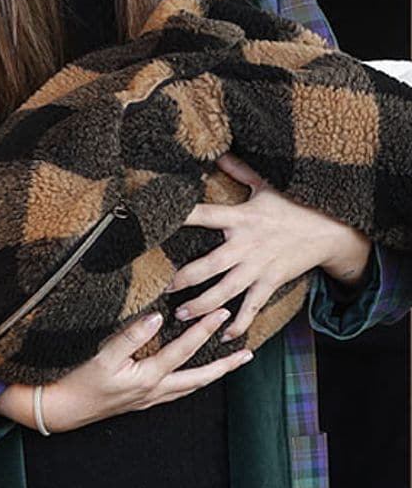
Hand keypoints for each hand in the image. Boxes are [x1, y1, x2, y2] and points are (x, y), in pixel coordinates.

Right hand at [0, 307, 251, 432]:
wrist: (64, 410)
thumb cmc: (80, 381)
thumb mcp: (103, 356)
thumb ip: (131, 335)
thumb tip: (158, 317)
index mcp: (149, 377)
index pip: (184, 350)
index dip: (204, 329)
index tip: (222, 313)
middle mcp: (156, 390)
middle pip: (200, 378)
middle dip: (224, 365)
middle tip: (247, 353)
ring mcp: (150, 398)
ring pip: (191, 386)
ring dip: (212, 374)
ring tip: (229, 364)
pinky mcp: (142, 399)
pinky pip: (178, 390)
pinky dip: (193, 381)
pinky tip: (192, 377)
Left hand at [170, 153, 371, 340]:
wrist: (330, 232)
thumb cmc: (293, 207)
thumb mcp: (266, 185)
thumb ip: (239, 170)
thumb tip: (217, 150)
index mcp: (241, 219)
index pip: (204, 215)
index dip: (181, 216)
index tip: (157, 221)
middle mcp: (246, 246)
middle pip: (210, 265)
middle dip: (186, 278)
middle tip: (164, 287)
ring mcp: (258, 267)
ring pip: (226, 291)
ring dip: (203, 305)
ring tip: (182, 314)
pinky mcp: (271, 283)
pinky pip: (252, 307)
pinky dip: (239, 323)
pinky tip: (224, 336)